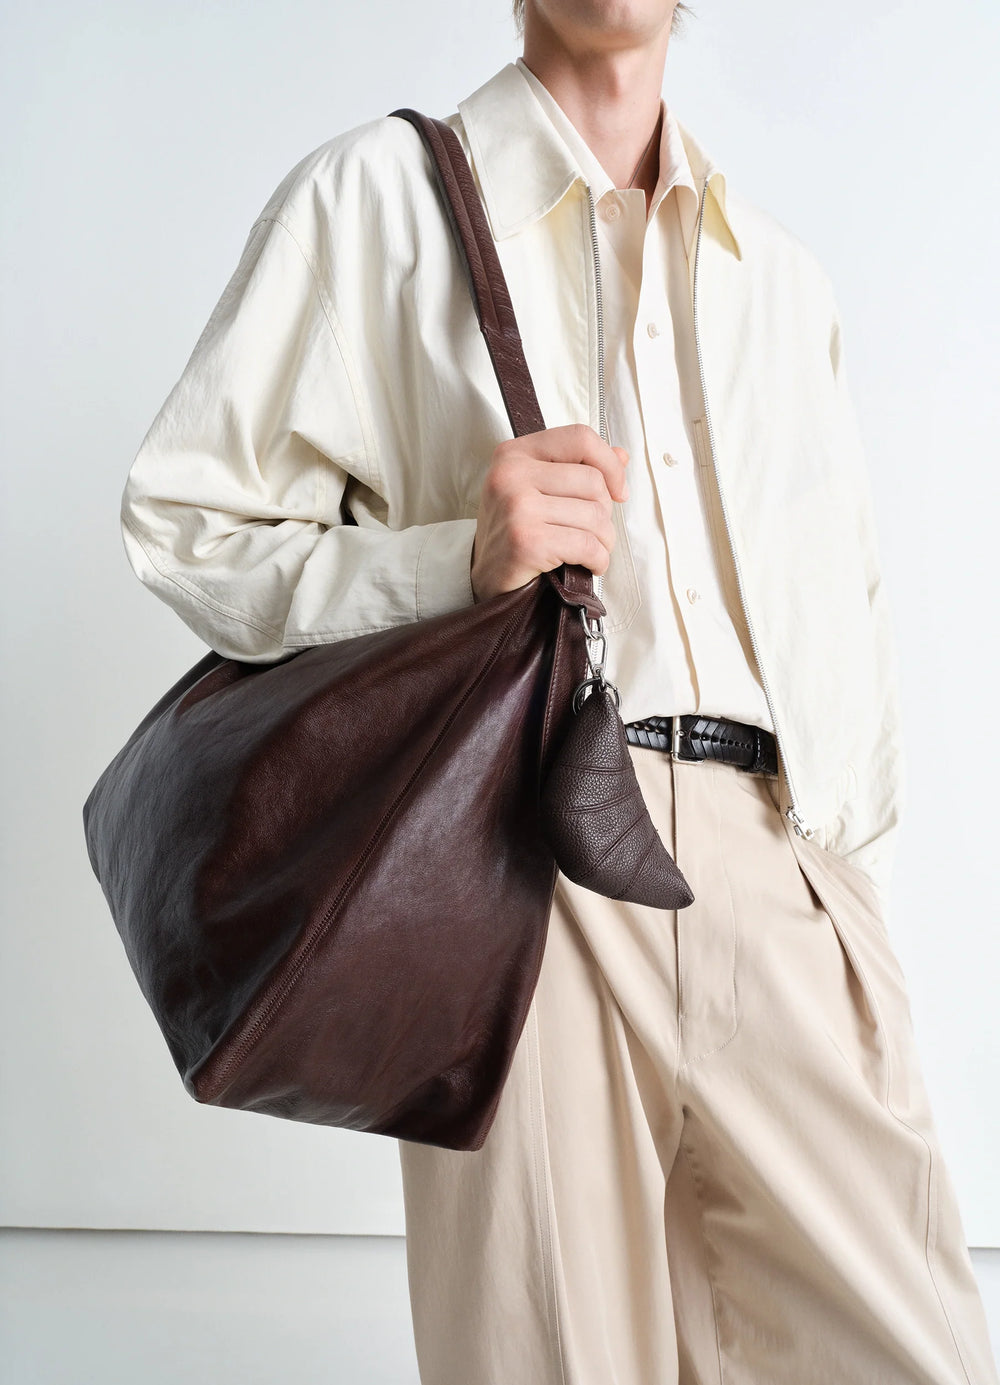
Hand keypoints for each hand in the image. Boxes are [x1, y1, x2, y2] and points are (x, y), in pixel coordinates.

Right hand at [470, 424, 628, 603]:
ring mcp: (517, 507)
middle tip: (593, 531)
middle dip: (605, 513)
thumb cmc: (516, 533)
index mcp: (514, 453)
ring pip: (595, 515)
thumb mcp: (538, 490)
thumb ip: (577, 468)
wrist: (485, 580)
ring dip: (604, 540)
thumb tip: (621, 455)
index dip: (609, 464)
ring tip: (591, 551)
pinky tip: (590, 565)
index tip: (618, 490)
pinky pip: (587, 545)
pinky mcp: (526, 541)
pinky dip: (598, 559)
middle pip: (593, 481)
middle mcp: (511, 474)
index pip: (579, 438)